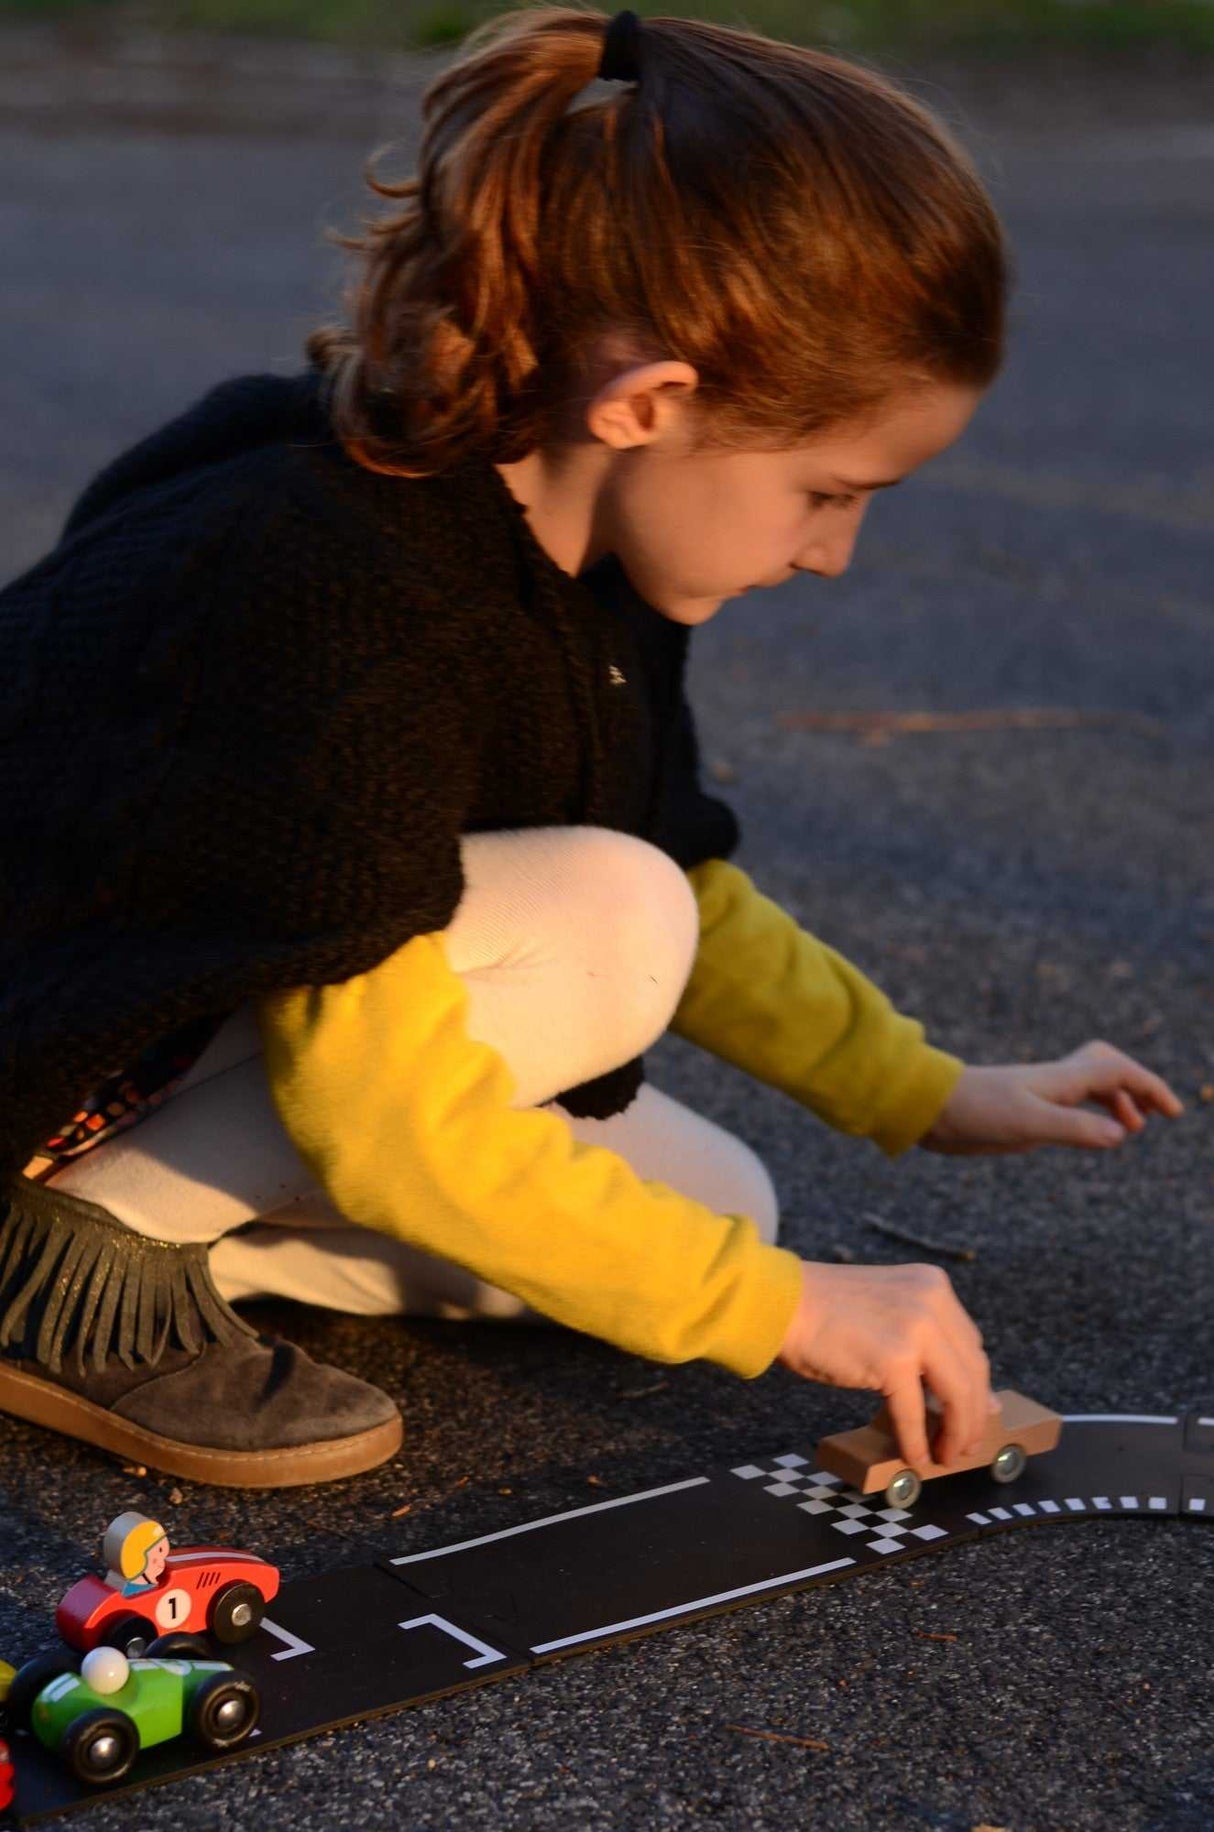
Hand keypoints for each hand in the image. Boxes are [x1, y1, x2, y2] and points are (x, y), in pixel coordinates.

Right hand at [776, 1259, 992, 1466]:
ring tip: (947, 1455)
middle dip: (973, 1415)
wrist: (779, 1303)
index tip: (974, 1415)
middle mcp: (932, 1301)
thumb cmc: (823, 1310)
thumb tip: (961, 1388)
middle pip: (973, 1371)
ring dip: (956, 1433)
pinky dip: (917, 1442)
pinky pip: (915, 1413)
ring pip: (958, 1394)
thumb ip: (924, 1339)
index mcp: (933, 1286)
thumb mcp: (887, 1310)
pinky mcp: (894, 1358)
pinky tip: (915, 1458)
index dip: (976, 1387)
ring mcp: (916, 1328)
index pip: (971, 1346)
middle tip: (966, 1444)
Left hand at [919, 1041, 1184, 1156]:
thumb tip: (1120, 1135)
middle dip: (1136, 1086)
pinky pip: (1070, 1104)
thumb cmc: (973, 1111)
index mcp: (1060, 1079)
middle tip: (1156, 1115)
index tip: (1173, 1112)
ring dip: (1116, 1101)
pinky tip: (1088, 1135)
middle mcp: (1053, 1082)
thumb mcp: (1028, 1124)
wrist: (927, 1107)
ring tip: (1130, 1128)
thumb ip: (1074, 1128)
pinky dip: (1090, 1113)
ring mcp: (1037, 1094)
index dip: (1149, 1087)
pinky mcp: (1022, 1110)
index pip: (1118, 1072)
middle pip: (1107, 1068)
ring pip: (1088, 1085)